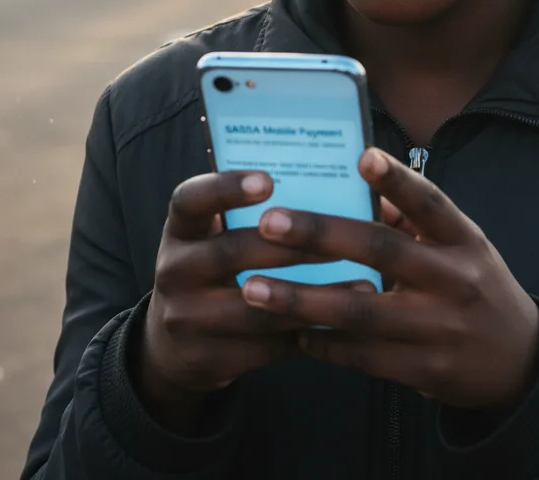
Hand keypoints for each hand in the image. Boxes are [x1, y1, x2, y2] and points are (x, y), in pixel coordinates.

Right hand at [140, 171, 365, 430]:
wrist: (175, 344)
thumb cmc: (213, 269)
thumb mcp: (211, 237)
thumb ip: (246, 215)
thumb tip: (323, 182)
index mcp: (179, 230)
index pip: (190, 200)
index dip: (226, 188)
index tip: (269, 180)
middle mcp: (174, 270)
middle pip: (231, 252)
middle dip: (290, 246)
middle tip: (340, 239)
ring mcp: (186, 318)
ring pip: (255, 307)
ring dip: (313, 296)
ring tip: (365, 285)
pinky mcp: (208, 358)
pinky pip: (266, 347)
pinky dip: (308, 333)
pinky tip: (344, 323)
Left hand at [241, 148, 538, 415]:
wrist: (520, 363)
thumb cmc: (472, 284)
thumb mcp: (460, 245)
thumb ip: (412, 218)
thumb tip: (353, 182)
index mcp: (463, 239)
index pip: (430, 203)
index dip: (398, 180)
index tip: (362, 157)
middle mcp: (453, 280)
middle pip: (381, 251)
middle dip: (319, 236)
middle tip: (268, 223)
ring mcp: (439, 328)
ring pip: (360, 311)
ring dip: (302, 300)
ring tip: (253, 288)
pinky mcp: (425, 370)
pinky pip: (363, 356)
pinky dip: (322, 344)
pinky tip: (286, 331)